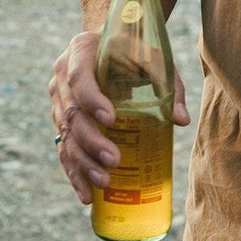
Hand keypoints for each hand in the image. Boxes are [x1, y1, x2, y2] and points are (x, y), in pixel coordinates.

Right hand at [49, 32, 189, 204]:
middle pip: (71, 114)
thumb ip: (168, 85)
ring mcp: (58, 102)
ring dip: (83, 163)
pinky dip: (75, 174)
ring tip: (104, 183)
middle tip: (113, 160)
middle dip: (92, 141)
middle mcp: (61, 79)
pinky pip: (64, 150)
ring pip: (65, 136)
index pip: (80, 78)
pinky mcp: (60, 123)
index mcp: (79, 52)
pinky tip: (86, 195)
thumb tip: (182, 120)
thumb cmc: (136, 50)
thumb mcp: (153, 58)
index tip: (112, 120)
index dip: (92, 100)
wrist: (112, 45)